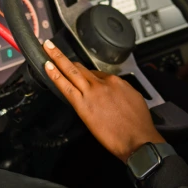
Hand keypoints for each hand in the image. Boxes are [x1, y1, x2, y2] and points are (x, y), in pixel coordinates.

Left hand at [43, 40, 164, 163]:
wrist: (139, 139)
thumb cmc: (139, 124)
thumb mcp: (135, 99)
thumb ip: (121, 92)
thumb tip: (114, 93)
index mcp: (116, 82)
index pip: (96, 74)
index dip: (86, 75)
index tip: (80, 75)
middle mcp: (103, 83)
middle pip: (81, 68)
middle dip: (66, 58)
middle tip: (53, 48)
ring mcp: (92, 92)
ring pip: (72, 71)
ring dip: (57, 57)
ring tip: (48, 48)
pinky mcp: (83, 105)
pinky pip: (66, 86)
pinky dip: (55, 75)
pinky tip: (47, 67)